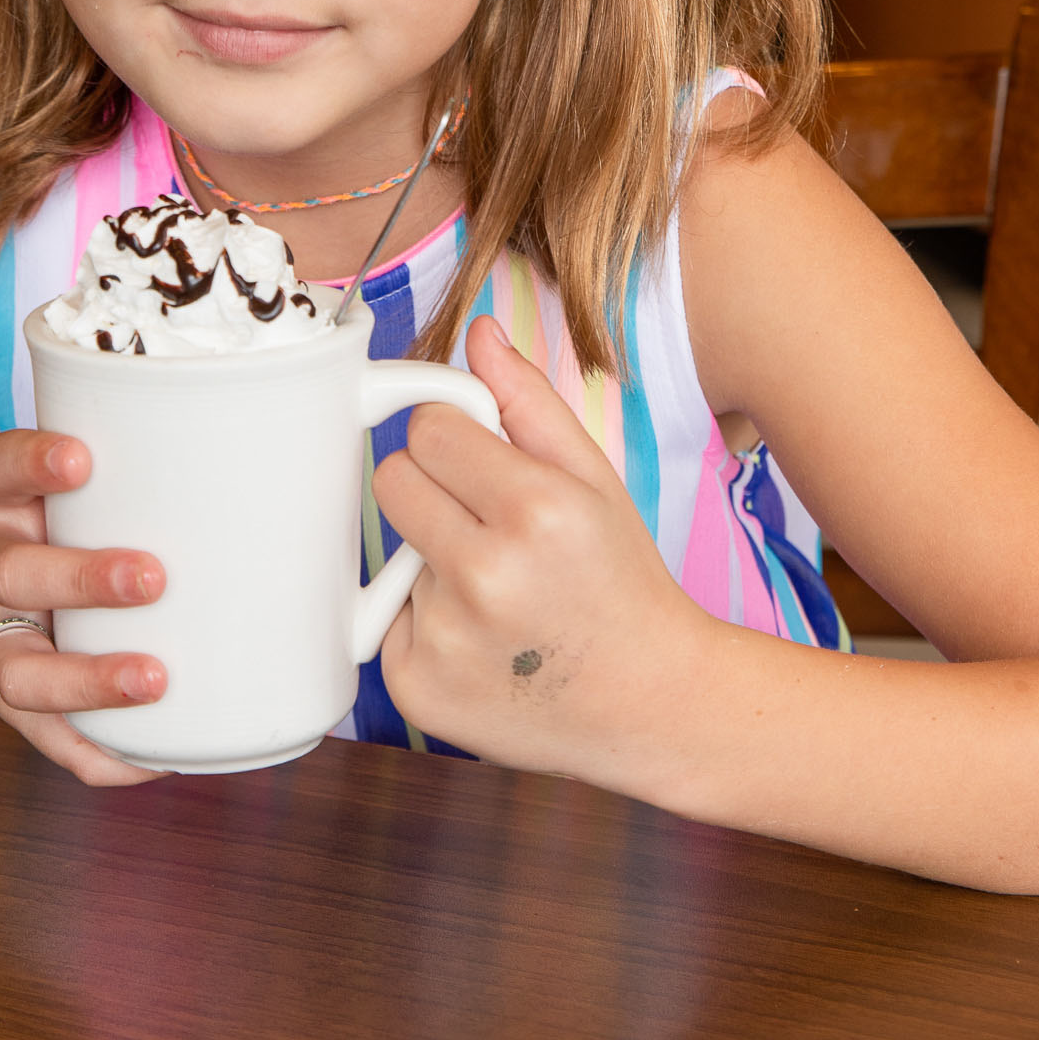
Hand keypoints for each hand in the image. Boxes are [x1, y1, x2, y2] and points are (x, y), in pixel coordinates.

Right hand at [0, 427, 167, 784]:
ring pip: (20, 671)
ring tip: (155, 679)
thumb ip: (125, 464)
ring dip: (88, 679)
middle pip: (14, 574)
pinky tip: (156, 760)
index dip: (36, 462)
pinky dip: (98, 754)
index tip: (81, 459)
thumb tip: (278, 439)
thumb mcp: (47, 481)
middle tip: (153, 577)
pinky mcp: (4, 706)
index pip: (3, 469)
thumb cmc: (36, 525)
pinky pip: (47, 742)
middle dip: (82, 579)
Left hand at [373, 319, 711, 799]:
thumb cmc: (623, 581)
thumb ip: (529, 400)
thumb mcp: (596, 479)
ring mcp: (446, 638)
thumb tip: (477, 333)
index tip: (485, 464)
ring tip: (500, 593)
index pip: (428, 428)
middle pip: (393, 480)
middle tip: (487, 524)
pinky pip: (386, 620)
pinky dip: (424, 623)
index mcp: (535, 509)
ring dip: (433, 560)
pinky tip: (483, 639)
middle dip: (433, 490)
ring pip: (392, 551)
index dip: (456, 439)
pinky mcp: (416, 689)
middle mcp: (486, 574)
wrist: (651, 705)